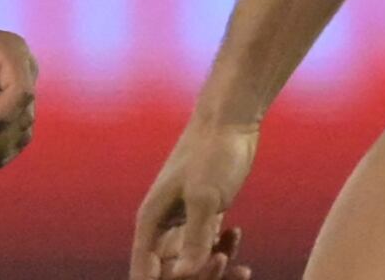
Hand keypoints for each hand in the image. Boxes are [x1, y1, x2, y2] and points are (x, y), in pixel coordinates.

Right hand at [129, 119, 253, 279]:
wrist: (229, 121)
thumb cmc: (212, 153)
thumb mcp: (205, 198)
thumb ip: (195, 240)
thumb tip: (182, 277)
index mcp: (151, 220)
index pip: (143, 270)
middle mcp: (162, 225)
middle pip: (169, 272)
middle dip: (195, 278)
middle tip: (221, 262)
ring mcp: (183, 221)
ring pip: (191, 263)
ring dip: (214, 270)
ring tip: (241, 264)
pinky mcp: (203, 216)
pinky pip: (207, 248)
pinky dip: (223, 251)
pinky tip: (237, 234)